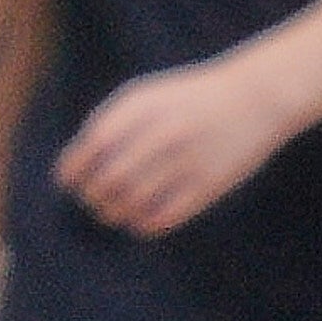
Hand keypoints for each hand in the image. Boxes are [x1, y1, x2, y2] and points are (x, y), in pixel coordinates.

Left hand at [53, 53, 295, 239]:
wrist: (254, 99)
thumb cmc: (189, 99)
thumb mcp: (146, 97)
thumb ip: (112, 122)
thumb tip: (78, 163)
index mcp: (142, 108)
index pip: (94, 145)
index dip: (75, 168)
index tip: (67, 182)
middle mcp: (163, 132)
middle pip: (111, 177)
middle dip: (93, 196)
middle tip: (91, 203)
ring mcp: (188, 159)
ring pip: (136, 200)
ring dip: (115, 213)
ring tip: (111, 214)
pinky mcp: (211, 183)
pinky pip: (168, 214)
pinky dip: (146, 224)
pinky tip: (139, 223)